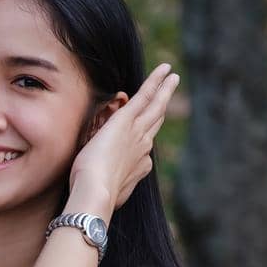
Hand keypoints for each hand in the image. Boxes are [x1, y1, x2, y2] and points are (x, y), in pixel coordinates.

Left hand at [67, 63, 179, 214]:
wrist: (96, 194)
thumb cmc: (94, 197)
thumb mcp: (105, 191)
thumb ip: (110, 186)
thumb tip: (107, 191)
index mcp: (138, 164)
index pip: (144, 144)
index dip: (146, 134)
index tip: (147, 127)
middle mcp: (143, 146)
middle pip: (156, 120)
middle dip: (163, 104)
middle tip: (171, 90)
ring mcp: (138, 132)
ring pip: (156, 106)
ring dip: (165, 89)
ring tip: (172, 76)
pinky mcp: (126, 120)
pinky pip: (145, 96)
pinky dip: (156, 81)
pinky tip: (164, 69)